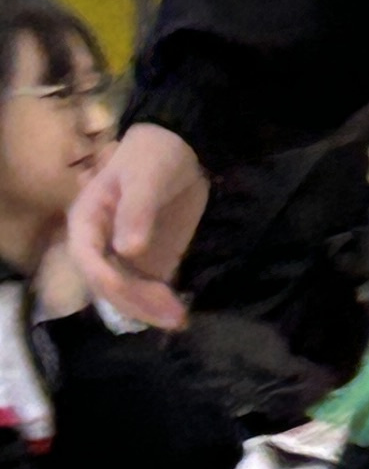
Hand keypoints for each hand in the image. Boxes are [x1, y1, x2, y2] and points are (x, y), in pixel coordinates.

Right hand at [65, 125, 209, 328]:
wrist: (182, 150)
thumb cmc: (153, 156)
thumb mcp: (145, 177)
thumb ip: (136, 212)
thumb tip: (127, 250)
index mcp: (86, 221)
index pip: (88, 260)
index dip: (109, 281)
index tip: (139, 292)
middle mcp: (99, 245)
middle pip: (107, 285)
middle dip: (135, 302)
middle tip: (173, 315)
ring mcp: (122, 256)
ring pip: (126, 293)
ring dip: (148, 310)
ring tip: (179, 319)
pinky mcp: (147, 261)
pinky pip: (146, 289)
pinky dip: (159, 303)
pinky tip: (179, 311)